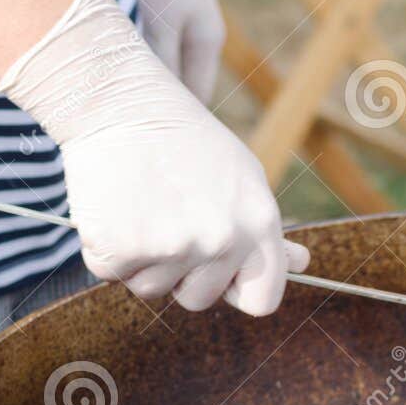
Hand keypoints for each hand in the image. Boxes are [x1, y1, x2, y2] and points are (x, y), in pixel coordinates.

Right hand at [0, 0, 307, 314]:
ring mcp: (172, 246)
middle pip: (199, 299)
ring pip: (152, 290)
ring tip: (140, 207)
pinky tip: (112, 207)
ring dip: (140, 260)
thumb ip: (265, 230)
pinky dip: (105, 249)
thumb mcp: (242, 178)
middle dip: (180, 272)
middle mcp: (222, 240)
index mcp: (259, 225)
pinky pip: (111, 273)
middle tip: (166, 219)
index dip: (236, 292)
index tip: (219, 275)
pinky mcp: (121, 249)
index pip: (261, 302)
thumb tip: (301, 264)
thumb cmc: (185, 141)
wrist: (120, 102)